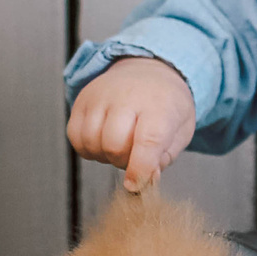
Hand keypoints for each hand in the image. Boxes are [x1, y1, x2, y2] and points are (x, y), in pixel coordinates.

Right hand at [65, 56, 197, 192]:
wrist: (149, 70)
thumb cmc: (167, 105)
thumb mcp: (181, 130)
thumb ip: (164, 158)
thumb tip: (145, 179)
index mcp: (160, 104)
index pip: (148, 140)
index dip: (139, 168)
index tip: (135, 185)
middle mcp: (128, 96)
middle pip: (114, 144)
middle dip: (122, 161)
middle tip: (133, 154)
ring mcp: (101, 95)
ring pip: (91, 142)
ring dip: (104, 155)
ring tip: (119, 145)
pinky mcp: (82, 99)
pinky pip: (75, 136)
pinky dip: (87, 148)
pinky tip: (102, 140)